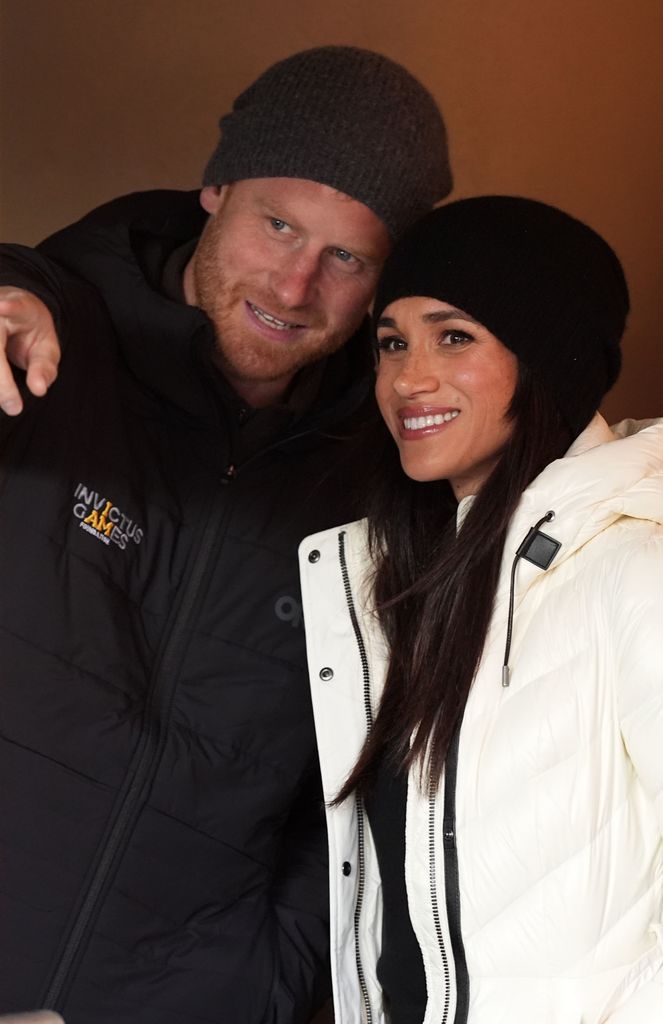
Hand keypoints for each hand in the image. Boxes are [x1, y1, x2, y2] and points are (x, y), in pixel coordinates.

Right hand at [0, 286, 60, 414]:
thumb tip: (38, 390)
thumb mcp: (46, 349)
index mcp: (22, 308)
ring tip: (9, 402)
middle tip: (13, 407)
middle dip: (1, 378)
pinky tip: (3, 393)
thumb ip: (44, 368)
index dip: (8, 307)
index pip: (15, 307)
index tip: (2, 306)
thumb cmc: (30, 334)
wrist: (13, 311)